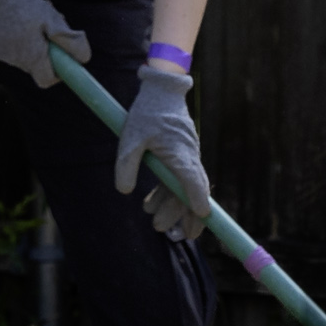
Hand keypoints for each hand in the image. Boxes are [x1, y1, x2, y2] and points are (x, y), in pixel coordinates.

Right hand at [0, 0, 72, 85]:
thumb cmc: (22, 5)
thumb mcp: (51, 19)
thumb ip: (68, 40)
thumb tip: (83, 57)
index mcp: (31, 58)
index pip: (47, 80)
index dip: (58, 72)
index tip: (62, 57)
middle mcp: (15, 61)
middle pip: (37, 64)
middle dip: (47, 49)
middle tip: (49, 26)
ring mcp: (1, 54)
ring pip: (24, 54)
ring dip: (33, 40)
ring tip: (33, 17)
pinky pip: (11, 46)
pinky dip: (19, 36)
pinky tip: (17, 17)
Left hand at [112, 67, 210, 240]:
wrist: (162, 92)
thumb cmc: (147, 113)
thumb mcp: (130, 138)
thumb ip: (126, 164)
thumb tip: (124, 191)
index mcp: (179, 154)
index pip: (194, 182)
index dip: (197, 200)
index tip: (201, 217)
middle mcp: (188, 158)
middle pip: (193, 192)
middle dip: (184, 216)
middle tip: (169, 234)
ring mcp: (187, 157)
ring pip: (186, 189)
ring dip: (174, 208)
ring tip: (158, 226)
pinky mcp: (182, 156)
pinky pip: (179, 180)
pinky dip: (168, 194)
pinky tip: (150, 204)